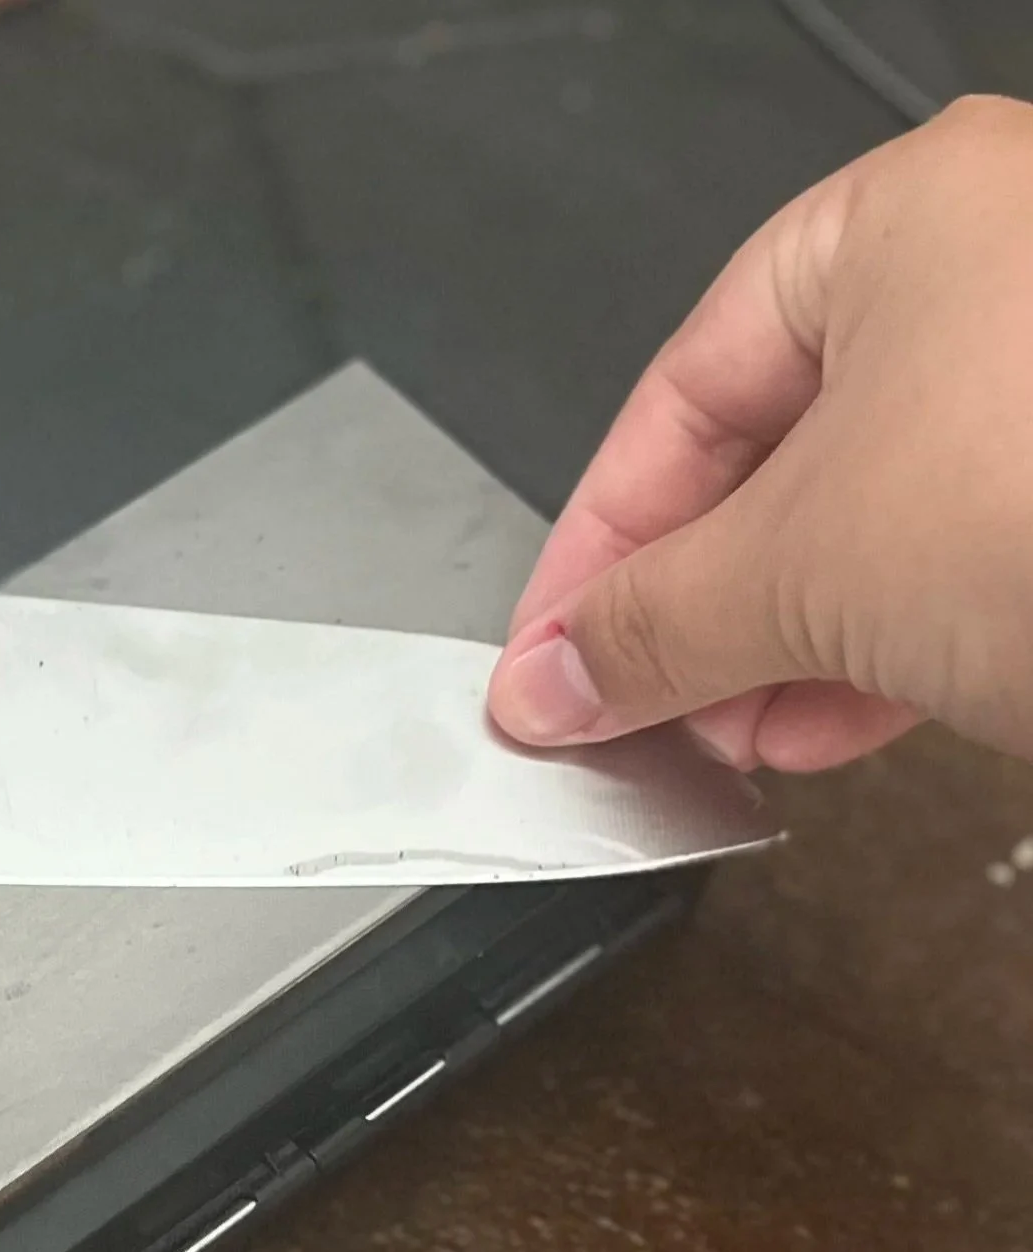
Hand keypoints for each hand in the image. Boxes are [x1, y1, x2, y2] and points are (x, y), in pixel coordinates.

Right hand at [487, 96, 1032, 772]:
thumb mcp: (800, 568)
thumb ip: (646, 626)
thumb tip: (552, 681)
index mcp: (895, 225)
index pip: (676, 398)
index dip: (594, 546)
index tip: (551, 655)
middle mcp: (992, 279)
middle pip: (772, 466)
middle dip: (694, 613)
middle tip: (635, 707)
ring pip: (867, 526)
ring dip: (779, 651)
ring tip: (730, 737)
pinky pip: (958, 564)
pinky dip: (879, 655)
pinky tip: (828, 730)